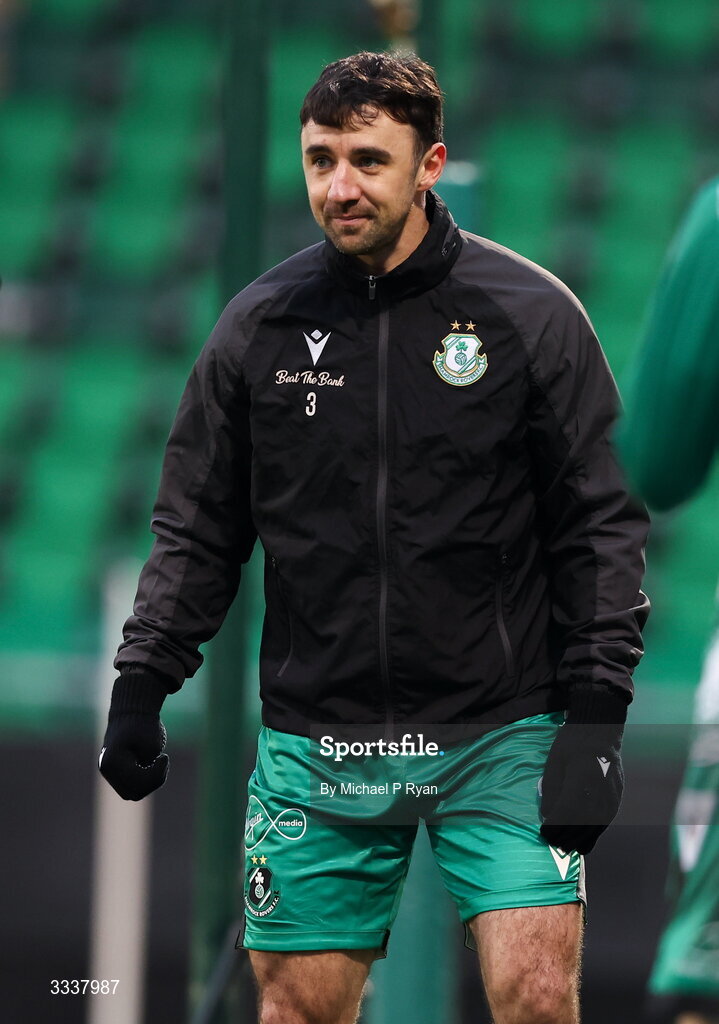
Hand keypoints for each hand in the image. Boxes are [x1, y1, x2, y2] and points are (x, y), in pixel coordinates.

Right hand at [98, 669, 169, 800]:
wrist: (132, 710)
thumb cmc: (142, 724)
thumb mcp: (151, 744)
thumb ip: (149, 768)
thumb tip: (145, 786)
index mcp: (112, 762)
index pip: (137, 785)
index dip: (156, 775)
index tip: (165, 757)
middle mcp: (106, 770)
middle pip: (134, 793)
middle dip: (153, 781)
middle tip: (163, 761)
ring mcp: (110, 772)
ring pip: (133, 792)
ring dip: (150, 781)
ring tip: (159, 761)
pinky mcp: (116, 772)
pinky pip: (132, 785)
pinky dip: (145, 778)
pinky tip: (153, 762)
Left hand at [539, 685, 626, 854]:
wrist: (600, 731)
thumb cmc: (572, 744)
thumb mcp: (554, 762)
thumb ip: (551, 790)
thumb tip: (548, 817)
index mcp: (581, 780)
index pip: (567, 814)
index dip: (554, 828)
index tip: (544, 834)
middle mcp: (600, 791)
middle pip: (582, 825)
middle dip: (565, 837)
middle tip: (552, 842)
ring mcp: (612, 797)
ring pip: (595, 828)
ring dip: (579, 839)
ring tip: (565, 845)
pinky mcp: (617, 799)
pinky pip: (605, 822)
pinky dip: (593, 833)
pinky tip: (582, 839)